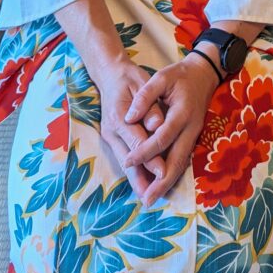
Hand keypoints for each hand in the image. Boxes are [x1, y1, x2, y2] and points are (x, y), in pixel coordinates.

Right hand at [93, 60, 168, 202]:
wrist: (110, 75)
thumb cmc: (130, 78)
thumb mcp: (142, 84)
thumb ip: (150, 106)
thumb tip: (157, 126)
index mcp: (119, 115)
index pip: (137, 141)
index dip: (150, 158)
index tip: (162, 172)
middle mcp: (112, 130)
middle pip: (128, 159)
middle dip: (141, 178)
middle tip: (154, 195)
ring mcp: (110, 136)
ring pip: (123, 162)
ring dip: (135, 180)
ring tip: (147, 197)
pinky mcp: (111, 138)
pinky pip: (123, 157)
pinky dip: (132, 171)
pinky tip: (141, 183)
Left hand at [122, 53, 219, 205]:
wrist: (204, 74)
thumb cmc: (180, 75)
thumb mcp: (161, 77)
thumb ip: (144, 97)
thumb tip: (129, 117)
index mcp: (182, 113)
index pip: (161, 138)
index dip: (144, 151)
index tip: (127, 162)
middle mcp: (191, 128)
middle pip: (177, 160)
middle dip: (161, 181)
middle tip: (146, 199)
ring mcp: (194, 134)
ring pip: (182, 163)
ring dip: (167, 182)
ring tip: (152, 198)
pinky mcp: (193, 137)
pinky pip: (183, 158)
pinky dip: (173, 173)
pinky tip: (162, 184)